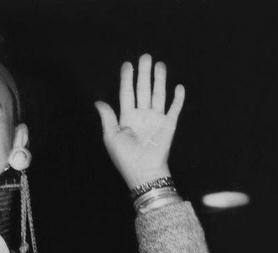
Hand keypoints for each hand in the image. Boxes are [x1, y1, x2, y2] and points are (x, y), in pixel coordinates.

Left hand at [93, 54, 183, 189]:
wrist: (144, 170)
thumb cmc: (125, 157)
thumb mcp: (111, 136)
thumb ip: (107, 117)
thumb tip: (98, 101)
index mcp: (127, 117)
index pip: (127, 93)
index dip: (127, 79)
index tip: (127, 64)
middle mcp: (142, 115)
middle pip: (143, 89)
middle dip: (144, 73)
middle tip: (145, 56)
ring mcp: (156, 119)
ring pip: (158, 94)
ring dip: (159, 79)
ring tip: (159, 64)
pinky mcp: (169, 125)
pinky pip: (174, 108)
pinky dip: (178, 98)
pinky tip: (178, 86)